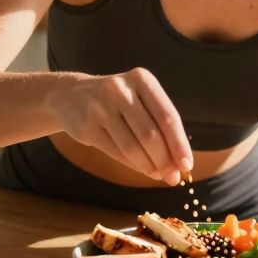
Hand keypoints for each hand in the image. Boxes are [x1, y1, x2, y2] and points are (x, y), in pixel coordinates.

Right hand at [48, 67, 191, 184]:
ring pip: (133, 146)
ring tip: (159, 176)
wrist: (70, 95)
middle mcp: (120, 89)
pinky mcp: (87, 126)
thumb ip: (159, 124)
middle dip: (165, 161)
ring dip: (150, 166)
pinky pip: (116, 152)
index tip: (187, 165)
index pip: (167, 116)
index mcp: (141, 79)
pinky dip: (133, 165)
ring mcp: (100, 107)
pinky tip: (143, 169)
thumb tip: (179, 162)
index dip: (179, 144)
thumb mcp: (139, 98)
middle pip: (151, 134)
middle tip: (173, 178)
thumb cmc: (117, 101)